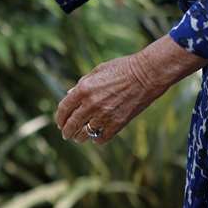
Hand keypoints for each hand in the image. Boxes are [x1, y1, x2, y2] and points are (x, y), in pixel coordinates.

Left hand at [55, 37, 202, 143]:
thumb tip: (69, 94)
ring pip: (85, 134)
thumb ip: (82, 84)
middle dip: (67, 132)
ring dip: (80, 137)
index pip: (64, 109)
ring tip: (79, 138)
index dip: (60, 118)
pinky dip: (97, 139)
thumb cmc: (122, 68)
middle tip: (66, 135)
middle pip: (72, 125)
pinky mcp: (118, 123)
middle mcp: (91, 104)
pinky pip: (102, 138)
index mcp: (83, 89)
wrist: (147, 74)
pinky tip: (96, 137)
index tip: (60, 122)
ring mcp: (104, 115)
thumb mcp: (98, 71)